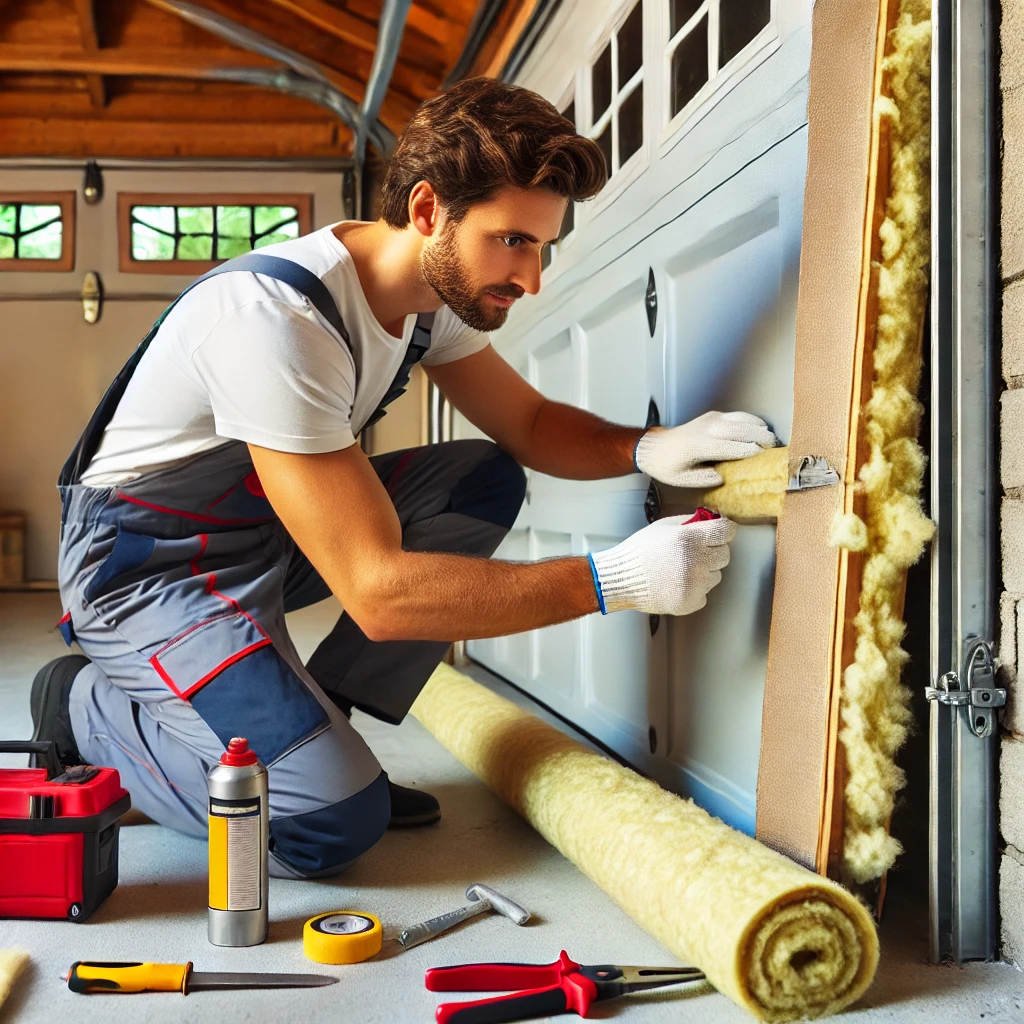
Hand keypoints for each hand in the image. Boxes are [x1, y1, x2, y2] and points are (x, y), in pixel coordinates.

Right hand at [588, 514, 736, 615]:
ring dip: (704, 572)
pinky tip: (676, 584)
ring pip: (716, 576)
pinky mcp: (690, 602)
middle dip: (713, 551)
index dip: (723, 530)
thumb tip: (712, 519)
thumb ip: (691, 522)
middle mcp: (695, 561)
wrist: (622, 579)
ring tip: (680, 570)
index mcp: (689, 538)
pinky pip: (705, 594)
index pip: (726, 531)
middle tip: (694, 552)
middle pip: (725, 555)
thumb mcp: (664, 526)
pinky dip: (694, 590)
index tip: (720, 532)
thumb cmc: (641, 551)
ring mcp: (694, 585)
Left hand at [634, 411, 777, 487]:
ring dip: (758, 426)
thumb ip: (704, 479)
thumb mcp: (682, 479)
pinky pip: (737, 416)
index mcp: (700, 445)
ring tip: (771, 437)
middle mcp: (707, 429)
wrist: (654, 446)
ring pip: (741, 419)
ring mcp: (711, 420)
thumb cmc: (668, 465)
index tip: (764, 457)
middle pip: (741, 430)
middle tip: (775, 447)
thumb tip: (723, 477)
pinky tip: (759, 428)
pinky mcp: (713, 416)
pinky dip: (751, 420)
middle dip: (760, 437)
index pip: (731, 447)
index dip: (750, 451)